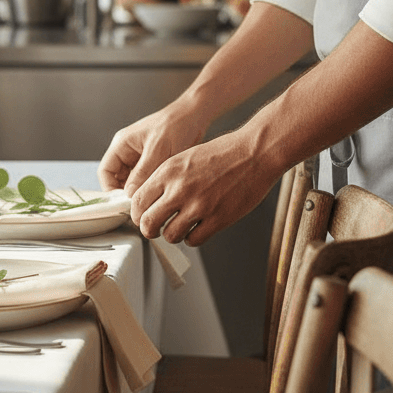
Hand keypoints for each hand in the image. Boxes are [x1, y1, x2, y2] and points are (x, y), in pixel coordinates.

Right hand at [98, 102, 207, 195]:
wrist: (195, 115)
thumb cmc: (176, 124)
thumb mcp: (158, 149)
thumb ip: (142, 172)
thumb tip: (130, 194)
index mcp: (122, 144)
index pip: (105, 171)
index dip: (109, 188)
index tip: (121, 202)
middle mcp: (128, 151)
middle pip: (117, 178)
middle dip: (125, 192)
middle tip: (138, 205)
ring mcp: (140, 157)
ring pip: (132, 181)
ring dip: (139, 191)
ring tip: (150, 200)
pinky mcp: (153, 162)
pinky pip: (145, 179)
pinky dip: (149, 187)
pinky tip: (159, 193)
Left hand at [130, 129, 276, 246]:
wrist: (254, 153)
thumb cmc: (223, 153)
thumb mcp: (185, 156)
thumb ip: (166, 177)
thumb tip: (151, 199)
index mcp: (169, 171)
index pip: (138, 200)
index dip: (138, 213)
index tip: (143, 216)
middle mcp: (180, 189)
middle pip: (148, 222)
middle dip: (149, 230)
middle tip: (154, 230)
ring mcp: (199, 205)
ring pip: (170, 235)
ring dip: (172, 235)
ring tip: (179, 228)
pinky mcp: (217, 219)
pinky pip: (193, 240)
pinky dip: (192, 238)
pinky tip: (197, 228)